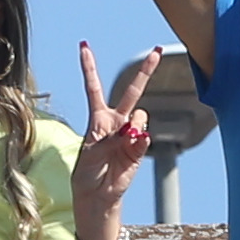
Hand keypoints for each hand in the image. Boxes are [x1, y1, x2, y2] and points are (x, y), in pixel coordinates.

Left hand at [71, 41, 156, 222]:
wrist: (98, 194)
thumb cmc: (87, 172)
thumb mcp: (89, 153)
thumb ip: (108, 140)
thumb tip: (132, 132)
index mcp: (97, 117)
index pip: (94, 86)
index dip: (89, 66)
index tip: (84, 45)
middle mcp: (116, 121)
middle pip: (132, 90)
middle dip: (146, 71)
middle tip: (156, 51)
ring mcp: (130, 133)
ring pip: (140, 115)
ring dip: (132, 126)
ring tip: (120, 144)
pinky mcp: (140, 147)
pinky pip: (145, 136)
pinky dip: (139, 142)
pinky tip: (130, 150)